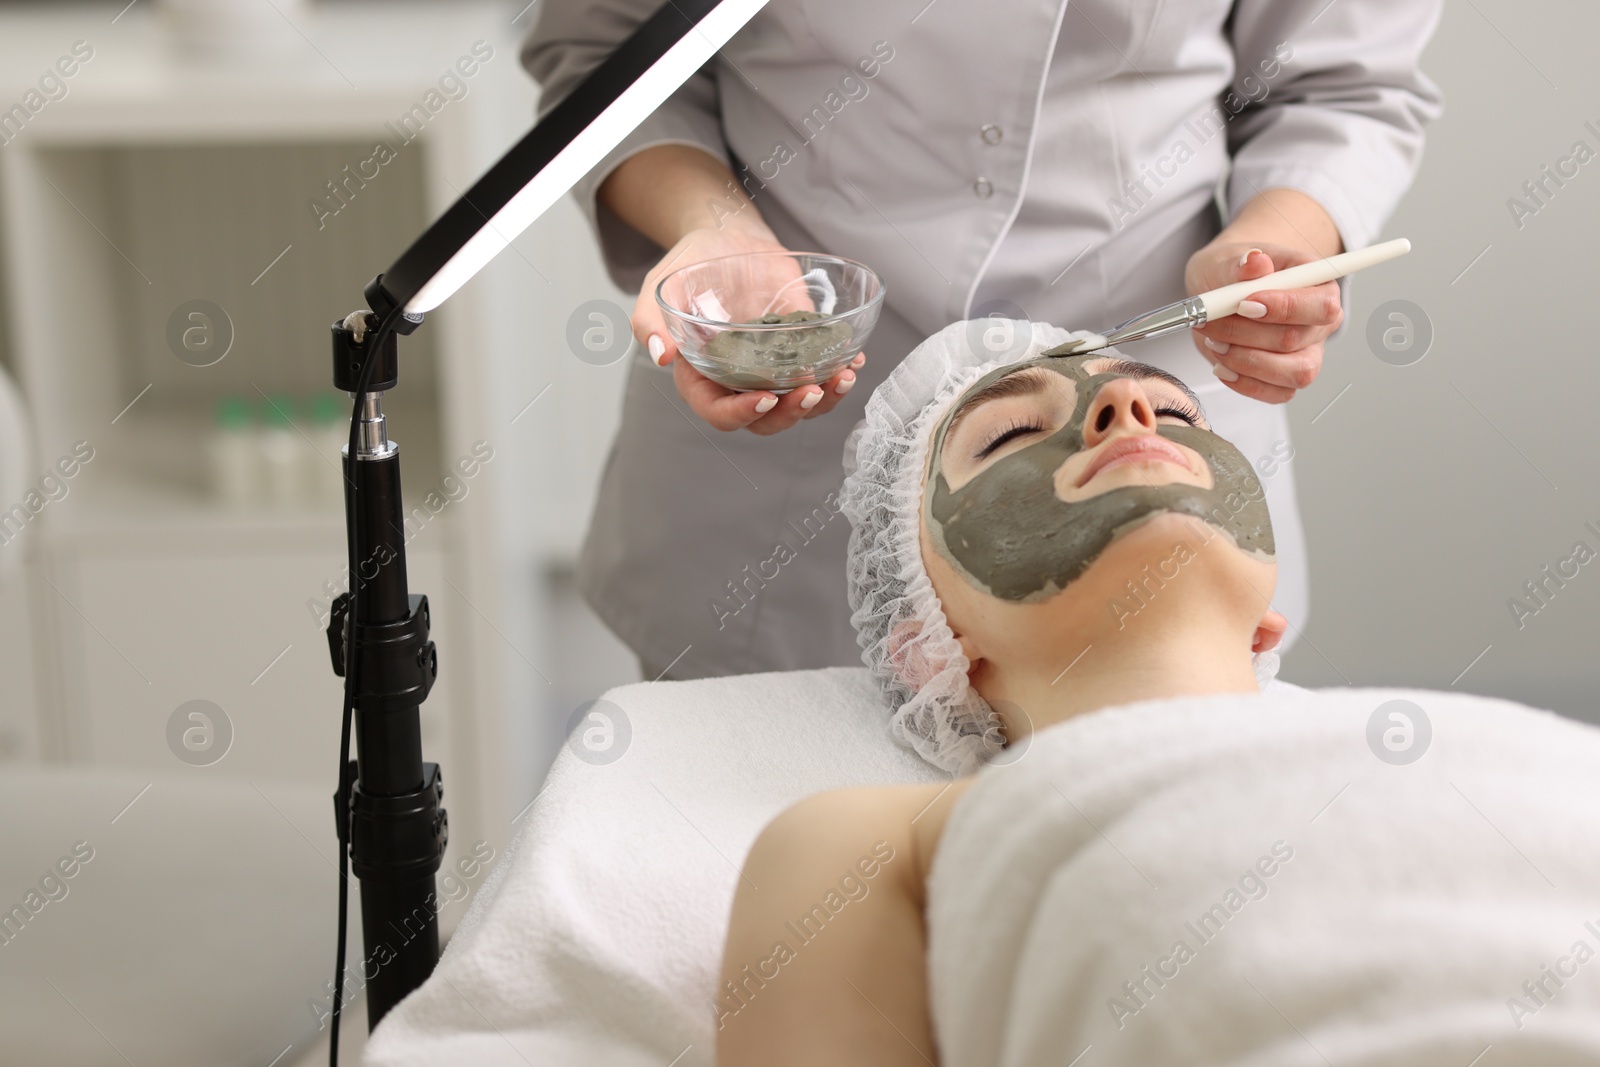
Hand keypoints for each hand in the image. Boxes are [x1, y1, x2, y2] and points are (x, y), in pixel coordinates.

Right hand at [634, 221, 862, 434]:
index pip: (719, 412)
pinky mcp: (800, 352)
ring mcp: (772, 370)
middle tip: (812, 390)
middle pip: (765, 419)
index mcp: (701, 377)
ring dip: (824, 401)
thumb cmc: (692, 264)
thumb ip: (649, 320)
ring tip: (843, 378)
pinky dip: (839, 374)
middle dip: (791, 413)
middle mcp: (738, 382)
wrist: (730, 237)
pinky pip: (820, 374)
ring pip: (798, 404)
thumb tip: (659, 356)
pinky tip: (854, 361)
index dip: (741, 413)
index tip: (765, 397)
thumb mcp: (661, 286)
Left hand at [1184, 242, 1342, 403]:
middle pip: (1297, 339)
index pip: (1322, 305)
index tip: (1244, 304)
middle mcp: (1319, 323)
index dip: (1285, 308)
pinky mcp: (1287, 378)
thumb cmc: (1231, 272)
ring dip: (1245, 362)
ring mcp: (1307, 353)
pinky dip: (1245, 384)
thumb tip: (1255, 261)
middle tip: (1209, 322)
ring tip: (1214, 342)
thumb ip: (1241, 263)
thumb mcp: (1227, 258)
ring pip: (1294, 373)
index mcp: (1319, 285)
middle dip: (1245, 334)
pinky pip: (1278, 393)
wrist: (1218, 292)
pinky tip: (1222, 366)